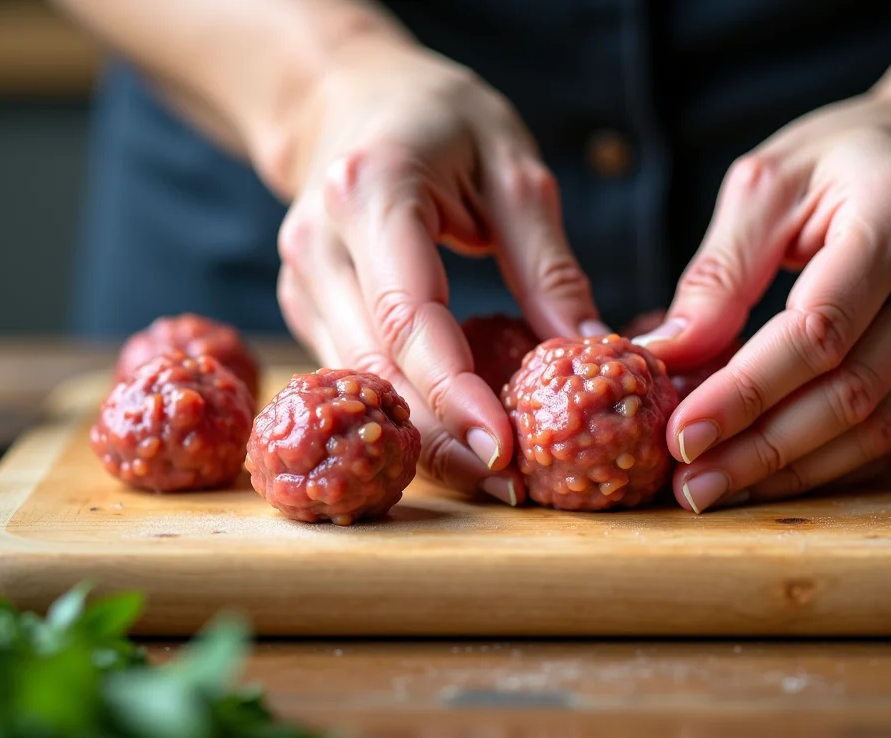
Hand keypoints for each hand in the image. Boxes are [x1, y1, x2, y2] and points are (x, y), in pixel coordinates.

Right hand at [274, 37, 604, 503]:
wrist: (349, 97)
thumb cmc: (439, 117)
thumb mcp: (512, 164)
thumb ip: (547, 263)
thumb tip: (590, 352)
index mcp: (371, 192)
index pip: (410, 316)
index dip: (455, 392)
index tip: (506, 448)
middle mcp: (318, 243)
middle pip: (376, 369)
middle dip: (443, 437)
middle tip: (513, 487)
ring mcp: (300, 279)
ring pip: (358, 386)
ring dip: (423, 438)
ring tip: (494, 476)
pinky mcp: (305, 305)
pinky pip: (355, 375)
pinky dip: (405, 410)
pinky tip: (456, 435)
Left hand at [639, 85, 890, 511]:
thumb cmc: (854, 156)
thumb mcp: (773, 182)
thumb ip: (721, 271)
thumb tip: (667, 355)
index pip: (816, 332)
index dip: (744, 393)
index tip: (680, 435)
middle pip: (849, 394)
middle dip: (759, 450)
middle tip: (689, 486)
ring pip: (878, 430)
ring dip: (792, 471)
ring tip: (717, 487)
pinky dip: (834, 463)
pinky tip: (776, 474)